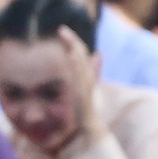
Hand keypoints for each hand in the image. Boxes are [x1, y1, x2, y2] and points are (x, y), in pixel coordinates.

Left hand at [58, 26, 105, 145]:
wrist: (90, 128)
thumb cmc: (85, 112)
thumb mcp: (84, 92)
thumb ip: (88, 74)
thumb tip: (96, 55)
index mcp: (86, 76)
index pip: (80, 53)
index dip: (72, 42)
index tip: (62, 32)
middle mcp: (87, 78)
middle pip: (81, 53)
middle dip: (72, 40)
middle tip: (61, 29)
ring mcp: (86, 84)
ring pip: (81, 61)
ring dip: (73, 47)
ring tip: (64, 35)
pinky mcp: (83, 91)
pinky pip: (79, 74)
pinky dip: (76, 63)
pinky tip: (69, 54)